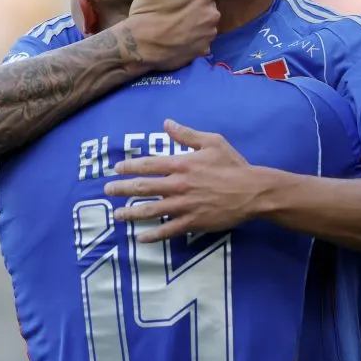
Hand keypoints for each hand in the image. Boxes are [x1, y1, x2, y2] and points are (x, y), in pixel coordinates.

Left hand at [104, 119, 265, 242]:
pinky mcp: (192, 222)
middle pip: (143, 187)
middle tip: (108, 190)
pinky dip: (153, 235)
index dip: (130, 166)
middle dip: (122, 189)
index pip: (148, 165)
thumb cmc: (233, 165)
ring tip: (117, 215)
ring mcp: (184, 205)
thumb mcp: (212, 142)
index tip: (116, 169)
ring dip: (131, 213)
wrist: (252, 191)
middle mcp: (178, 185)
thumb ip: (187, 134)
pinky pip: (168, 230)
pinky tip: (140, 237)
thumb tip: (167, 122)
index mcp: (181, 164)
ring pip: (150, 210)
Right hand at [126, 0, 220, 71]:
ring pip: (208, 23)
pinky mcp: (203, 50)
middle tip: (178, 7)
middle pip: (210, 4)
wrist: (140, 46)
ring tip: (178, 23)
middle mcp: (212, 14)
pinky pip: (204, 41)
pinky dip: (195, 40)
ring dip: (199, 22)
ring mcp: (208, 34)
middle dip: (199, 4)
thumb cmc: (148, 11)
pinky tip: (180, 39)